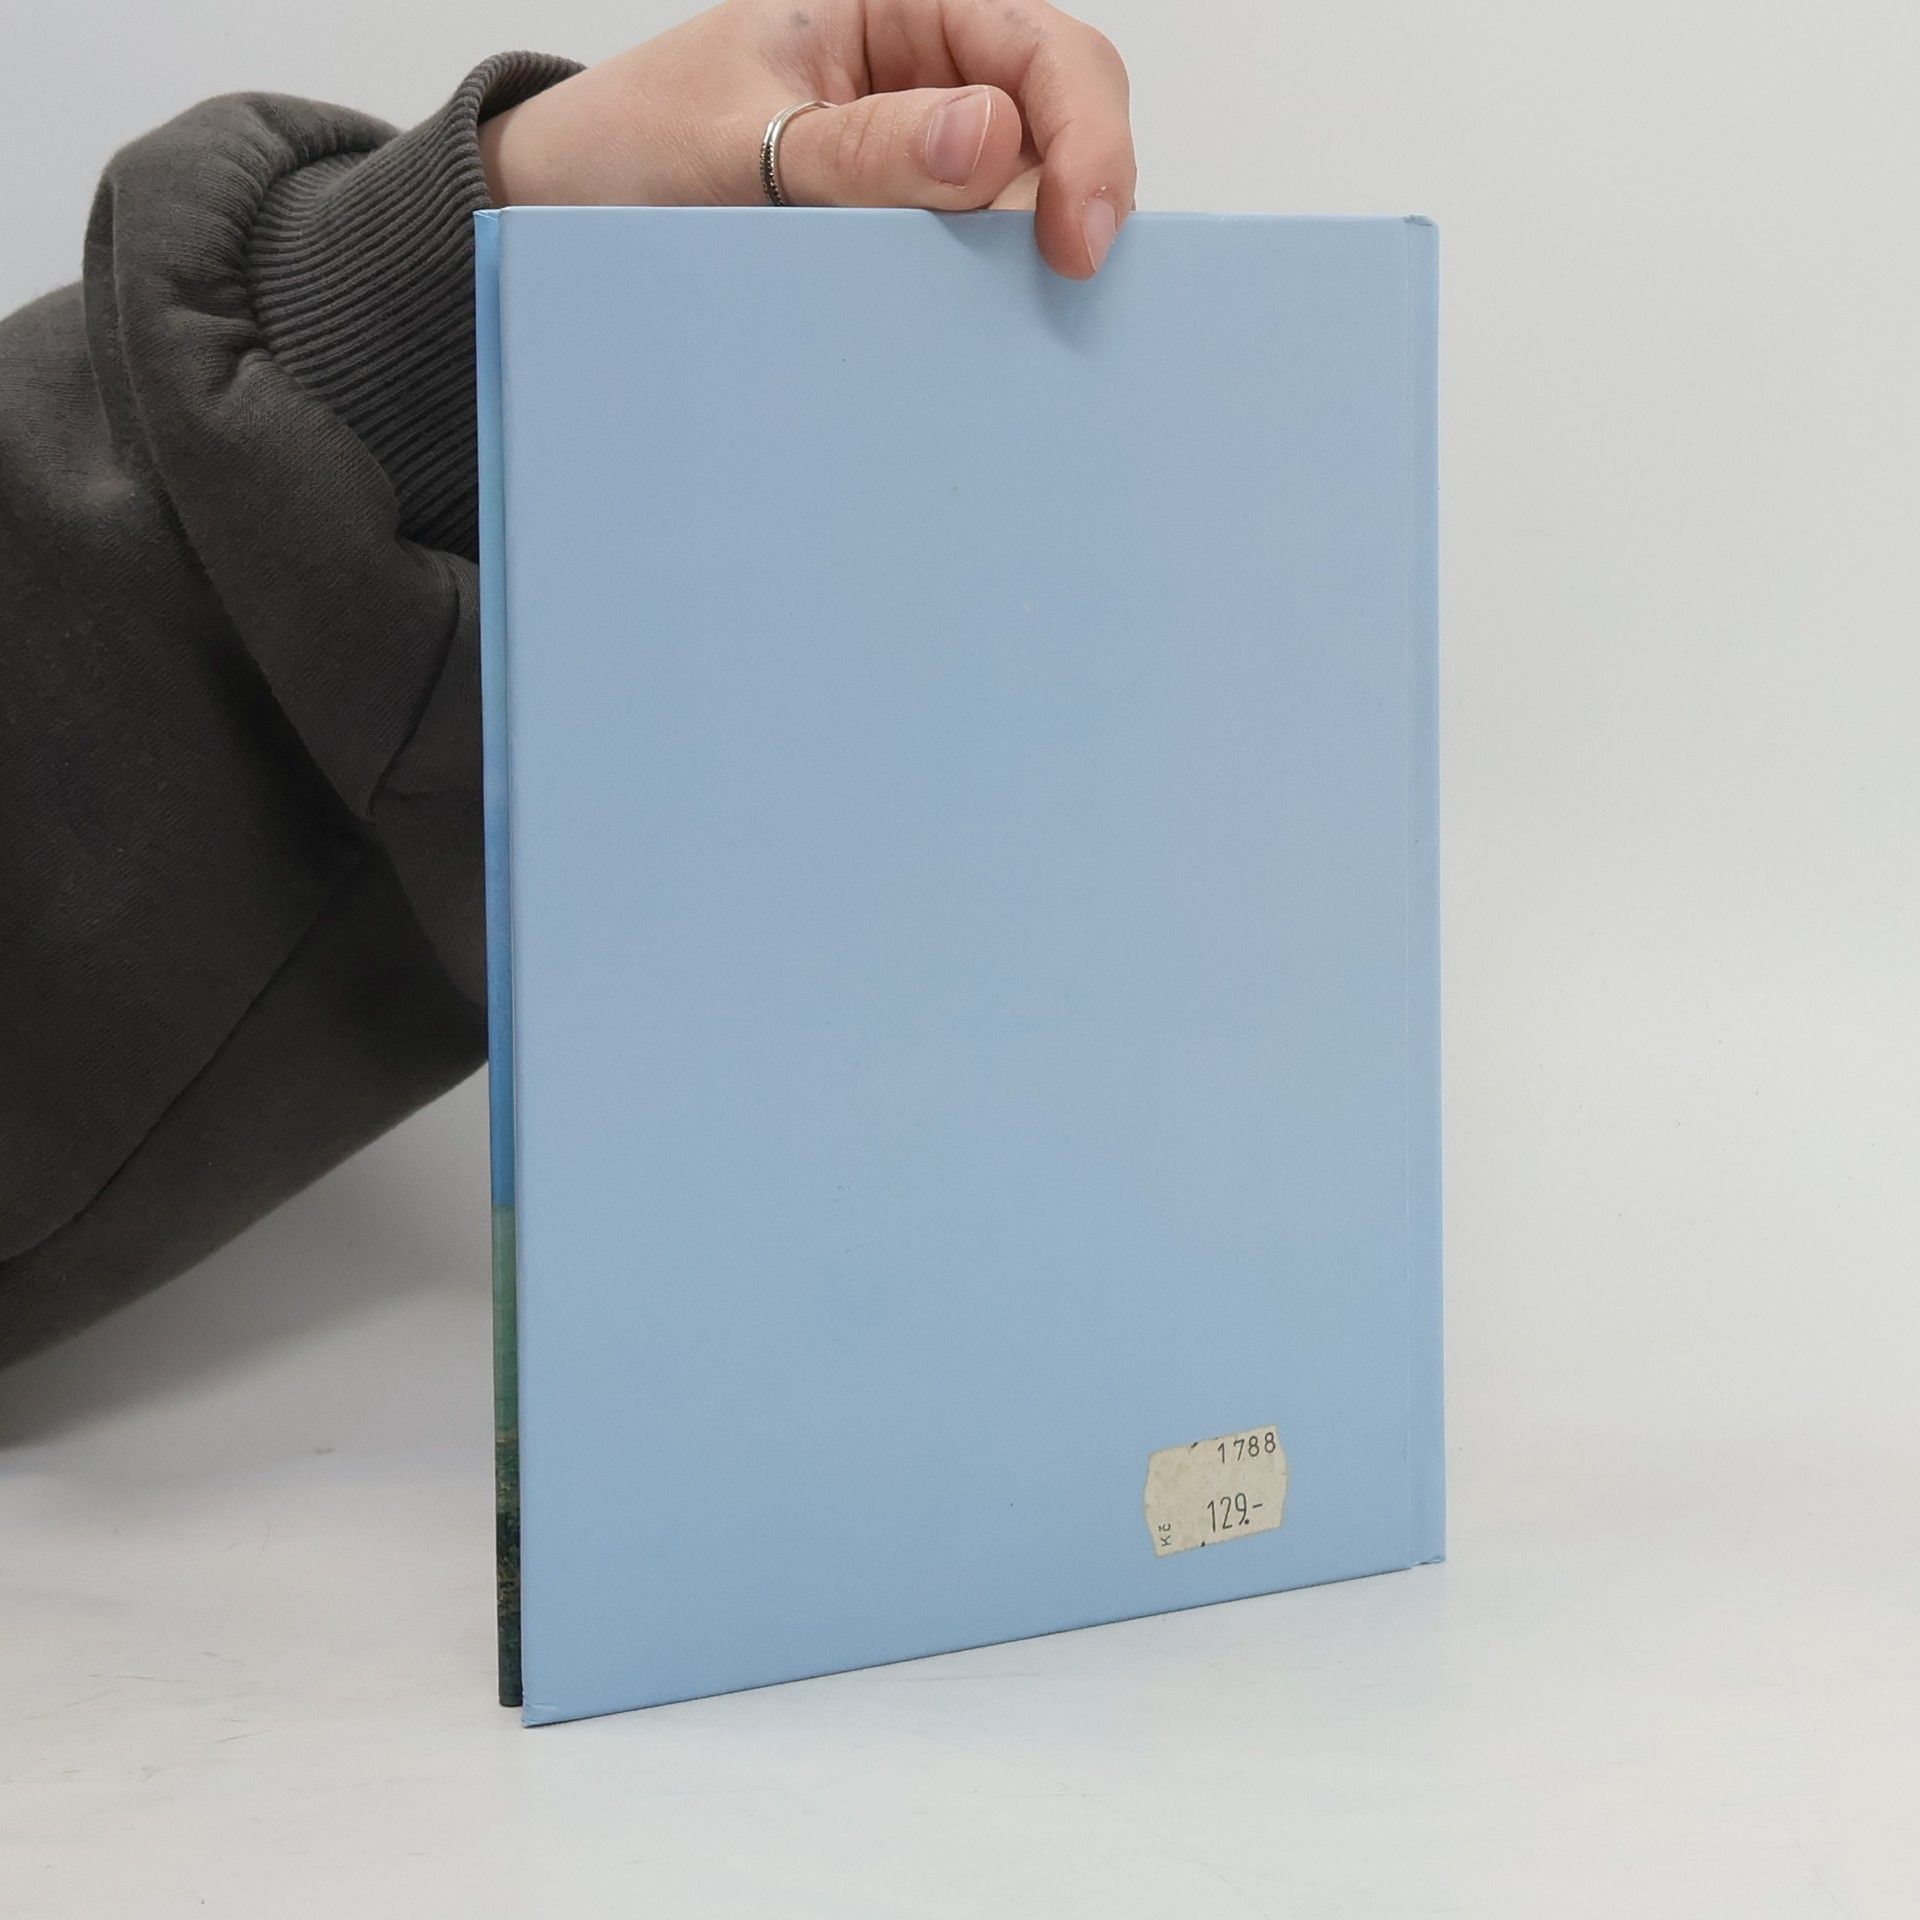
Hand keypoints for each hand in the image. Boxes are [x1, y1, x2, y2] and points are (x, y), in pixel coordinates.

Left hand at [478, 0, 1135, 276]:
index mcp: (898, 5)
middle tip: (1066, 292)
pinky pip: (975, 262)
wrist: (570, 212)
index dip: (1086, 137)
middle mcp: (929, 73)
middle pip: (1062, 123)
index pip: (1042, 51)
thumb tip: (989, 139)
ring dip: (1028, 264)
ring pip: (1028, 202)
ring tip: (1009, 329)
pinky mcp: (910, 233)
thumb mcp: (738, 140)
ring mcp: (925, 157)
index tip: (1079, 240)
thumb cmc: (634, 144)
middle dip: (1080, 199)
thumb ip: (861, 146)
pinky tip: (975, 338)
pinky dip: (986, 302)